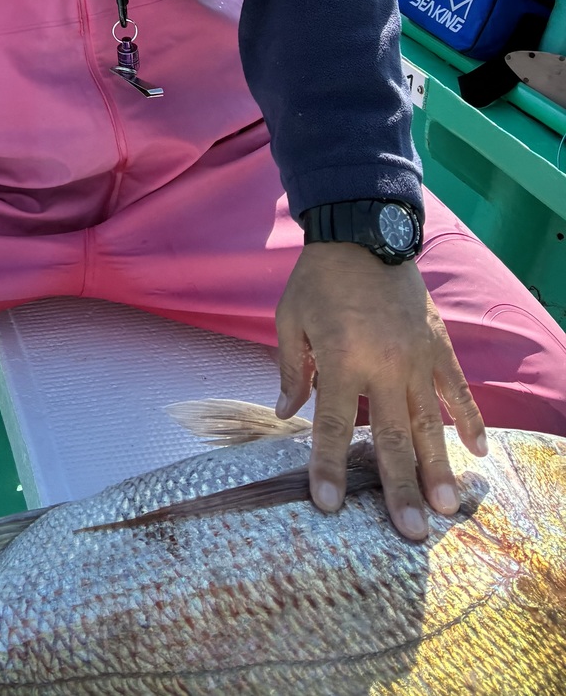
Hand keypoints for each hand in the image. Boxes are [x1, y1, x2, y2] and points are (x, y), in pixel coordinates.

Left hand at [275, 242, 486, 541]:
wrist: (363, 231)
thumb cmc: (319, 278)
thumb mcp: (290, 319)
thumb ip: (291, 369)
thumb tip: (288, 415)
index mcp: (341, 359)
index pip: (335, 426)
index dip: (329, 468)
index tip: (329, 506)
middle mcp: (383, 366)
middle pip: (392, 439)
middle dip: (399, 490)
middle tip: (411, 534)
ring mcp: (416, 358)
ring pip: (430, 424)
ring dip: (438, 469)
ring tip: (447, 509)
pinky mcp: (438, 346)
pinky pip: (457, 390)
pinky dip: (469, 421)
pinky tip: (477, 454)